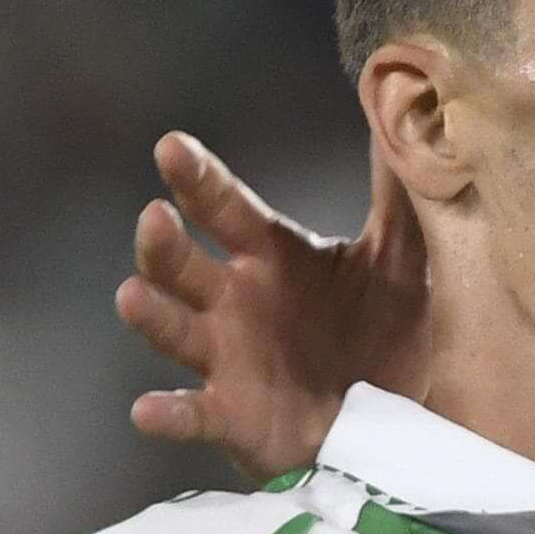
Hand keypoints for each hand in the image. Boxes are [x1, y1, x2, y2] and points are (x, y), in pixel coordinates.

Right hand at [115, 129, 425, 481]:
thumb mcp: (401, 262)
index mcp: (269, 253)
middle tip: (156, 216)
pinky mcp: (233, 417)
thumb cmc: (388, 330)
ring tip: (133, 296)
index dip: (196, 178)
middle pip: (180, 263)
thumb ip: (396, 196)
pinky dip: (167, 413)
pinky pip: (191, 413)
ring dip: (150, 314)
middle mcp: (235, 299)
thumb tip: (401, 114)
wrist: (401, 420)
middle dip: (161, 242)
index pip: (223, 206)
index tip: (172, 147)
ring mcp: (227, 358)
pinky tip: (148, 411)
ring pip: (172, 329)